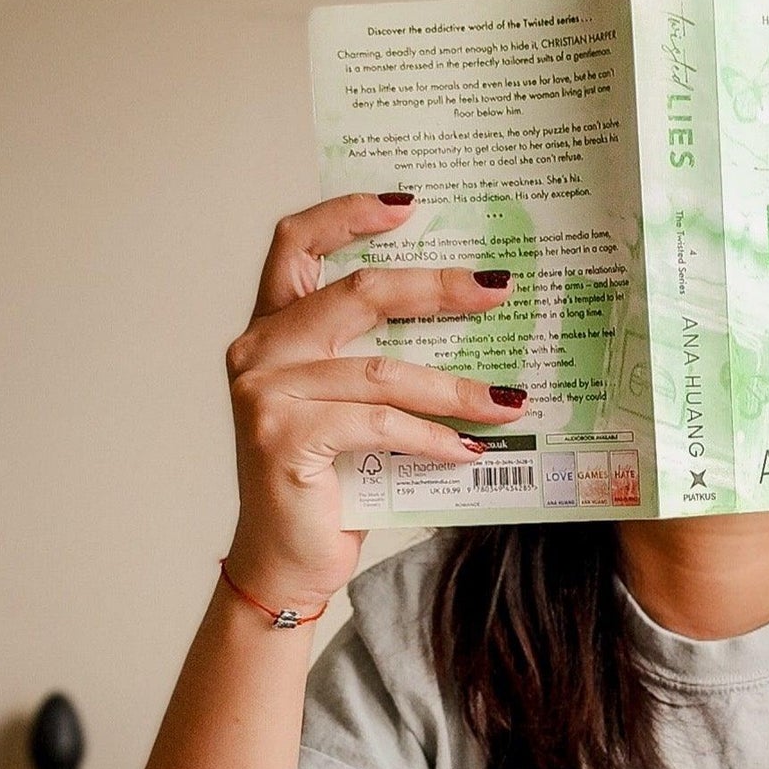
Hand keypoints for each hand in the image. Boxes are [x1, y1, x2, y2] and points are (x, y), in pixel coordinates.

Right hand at [221, 193, 526, 611]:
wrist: (287, 563)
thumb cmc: (329, 486)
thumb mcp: (354, 413)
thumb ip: (380, 367)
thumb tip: (472, 332)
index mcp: (272, 330)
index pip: (296, 244)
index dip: (349, 214)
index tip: (410, 205)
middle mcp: (258, 351)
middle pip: (356, 293)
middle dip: (436, 288)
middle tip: (498, 289)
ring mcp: (265, 393)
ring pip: (381, 370)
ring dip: (456, 387)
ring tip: (510, 401)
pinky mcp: (283, 437)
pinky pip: (377, 425)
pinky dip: (431, 437)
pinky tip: (469, 450)